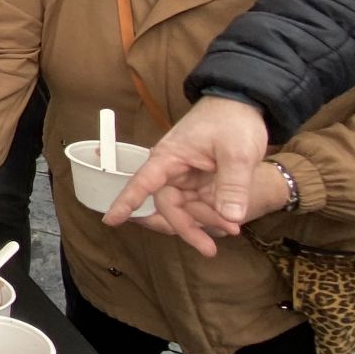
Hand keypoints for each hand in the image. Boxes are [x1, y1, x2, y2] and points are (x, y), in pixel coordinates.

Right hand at [112, 95, 270, 227]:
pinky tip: (231, 222)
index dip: (127, 202)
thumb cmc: (233, 121)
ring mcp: (187, 177)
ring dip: (205, 222)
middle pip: (169, 206)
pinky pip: (199, 205)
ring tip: (234, 230)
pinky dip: (213, 215)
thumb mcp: (238, 152)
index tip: (110, 221)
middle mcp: (173, 170)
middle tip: (210, 249)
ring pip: (186, 209)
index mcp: (170, 157)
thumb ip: (234, 186)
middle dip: (188, 227)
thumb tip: (231, 217)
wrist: (245, 104)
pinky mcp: (200, 182)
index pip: (143, 183)